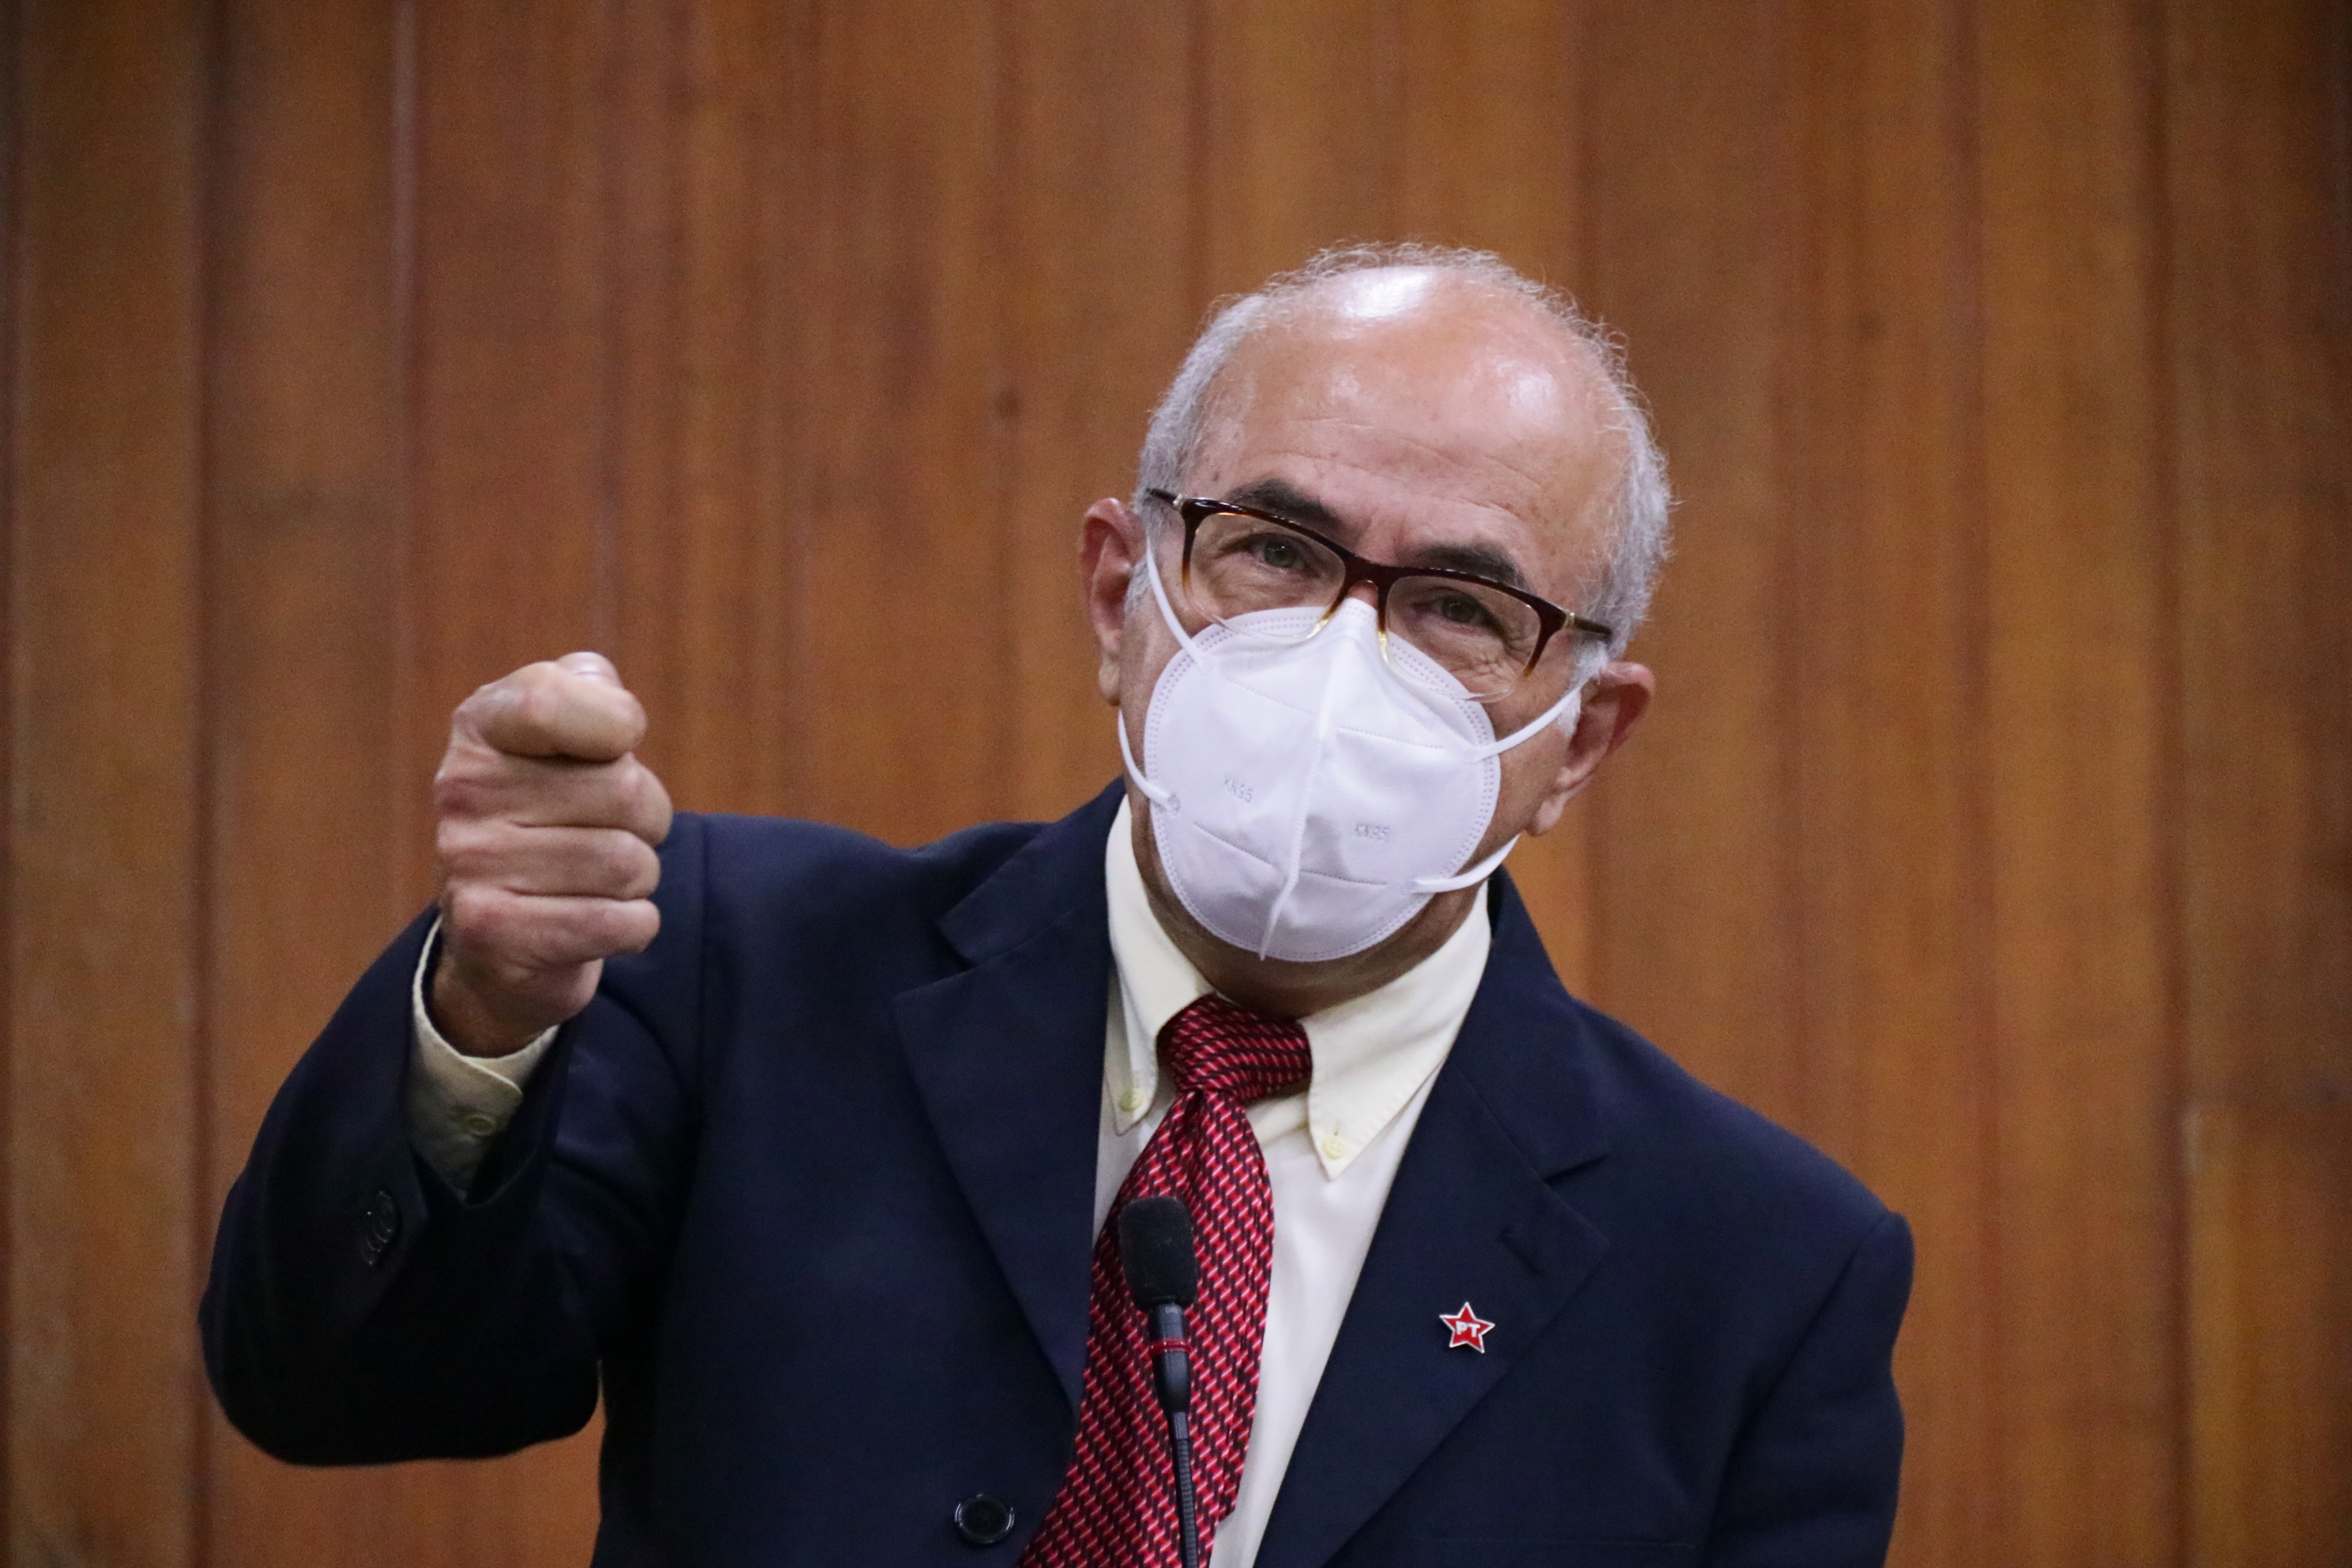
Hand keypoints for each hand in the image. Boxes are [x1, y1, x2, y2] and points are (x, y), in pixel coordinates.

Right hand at [429, 652, 673, 1054]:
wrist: (501, 933)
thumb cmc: (554, 814)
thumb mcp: (563, 738)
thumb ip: (589, 691)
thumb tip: (606, 699)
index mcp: (481, 726)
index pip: (550, 701)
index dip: (616, 722)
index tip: (618, 744)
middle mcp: (462, 789)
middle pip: (624, 791)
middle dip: (646, 817)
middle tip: (606, 829)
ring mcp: (469, 865)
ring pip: (627, 863)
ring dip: (637, 877)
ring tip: (594, 878)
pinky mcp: (493, 935)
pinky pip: (620, 923)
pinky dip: (634, 925)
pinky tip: (596, 921)